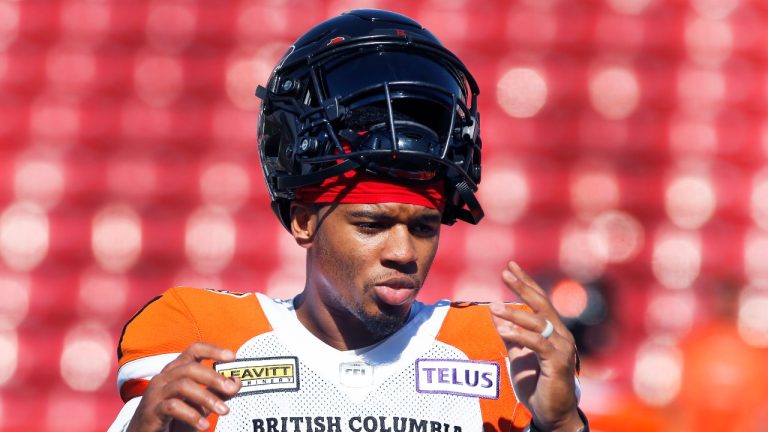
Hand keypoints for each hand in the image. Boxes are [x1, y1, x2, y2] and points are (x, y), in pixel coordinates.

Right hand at [126, 342, 241, 431]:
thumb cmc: (175, 417)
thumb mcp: (199, 404)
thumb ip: (216, 392)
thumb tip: (236, 382)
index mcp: (176, 370)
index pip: (193, 350)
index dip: (213, 350)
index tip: (232, 356)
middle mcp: (164, 377)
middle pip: (190, 368)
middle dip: (214, 377)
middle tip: (232, 389)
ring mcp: (156, 393)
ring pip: (183, 386)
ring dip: (207, 398)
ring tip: (224, 411)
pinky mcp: (151, 410)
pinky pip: (173, 407)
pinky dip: (191, 415)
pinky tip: (204, 425)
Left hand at [489, 262, 583, 431]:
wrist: (552, 413)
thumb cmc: (537, 385)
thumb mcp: (519, 356)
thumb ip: (511, 336)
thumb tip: (495, 313)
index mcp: (554, 331)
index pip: (540, 301)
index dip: (526, 283)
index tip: (511, 267)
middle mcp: (562, 335)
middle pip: (541, 304)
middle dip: (523, 287)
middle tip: (505, 273)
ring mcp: (563, 348)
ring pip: (538, 323)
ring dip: (514, 314)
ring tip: (493, 307)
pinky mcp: (559, 362)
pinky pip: (538, 343)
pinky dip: (519, 335)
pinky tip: (502, 331)